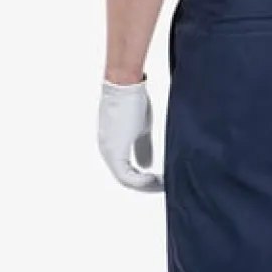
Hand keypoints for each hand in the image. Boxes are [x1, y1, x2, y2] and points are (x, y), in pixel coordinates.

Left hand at [99, 77, 162, 192]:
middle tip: (164, 186)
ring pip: (126, 180)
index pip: (126, 172)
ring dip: (145, 184)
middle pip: (126, 179)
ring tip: (163, 184)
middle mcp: (107, 151)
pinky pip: (126, 176)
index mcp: (111, 146)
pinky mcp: (115, 150)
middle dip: (146, 186)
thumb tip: (145, 165)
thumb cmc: (133, 100)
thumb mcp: (141, 129)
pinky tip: (155, 179)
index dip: (143, 180)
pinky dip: (141, 181)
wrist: (125, 85)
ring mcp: (109, 151)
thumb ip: (142, 148)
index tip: (160, 180)